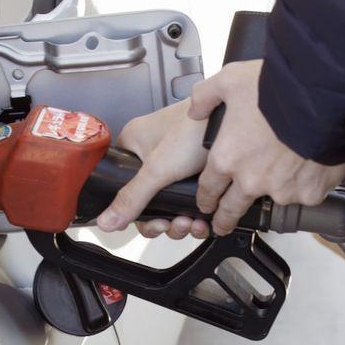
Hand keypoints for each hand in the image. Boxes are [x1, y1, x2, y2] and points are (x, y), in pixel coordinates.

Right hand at [95, 100, 211, 238]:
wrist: (237, 120)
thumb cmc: (197, 128)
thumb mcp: (158, 168)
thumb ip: (132, 197)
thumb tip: (107, 221)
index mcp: (133, 145)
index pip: (122, 187)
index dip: (135, 212)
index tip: (152, 222)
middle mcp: (152, 155)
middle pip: (148, 202)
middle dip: (163, 221)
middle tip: (174, 224)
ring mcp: (176, 164)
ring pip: (170, 205)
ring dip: (180, 221)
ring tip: (191, 222)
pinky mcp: (197, 171)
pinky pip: (190, 201)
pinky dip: (196, 216)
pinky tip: (203, 220)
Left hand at [190, 60, 344, 234]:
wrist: (322, 98)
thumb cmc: (277, 88)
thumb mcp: (230, 80)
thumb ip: (206, 97)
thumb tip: (195, 109)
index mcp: (227, 157)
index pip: (208, 188)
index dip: (205, 198)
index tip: (207, 203)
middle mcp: (251, 180)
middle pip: (232, 209)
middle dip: (225, 219)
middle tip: (223, 224)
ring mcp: (281, 190)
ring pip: (273, 198)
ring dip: (275, 190)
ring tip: (285, 173)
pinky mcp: (309, 193)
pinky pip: (305, 194)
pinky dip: (306, 183)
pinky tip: (310, 165)